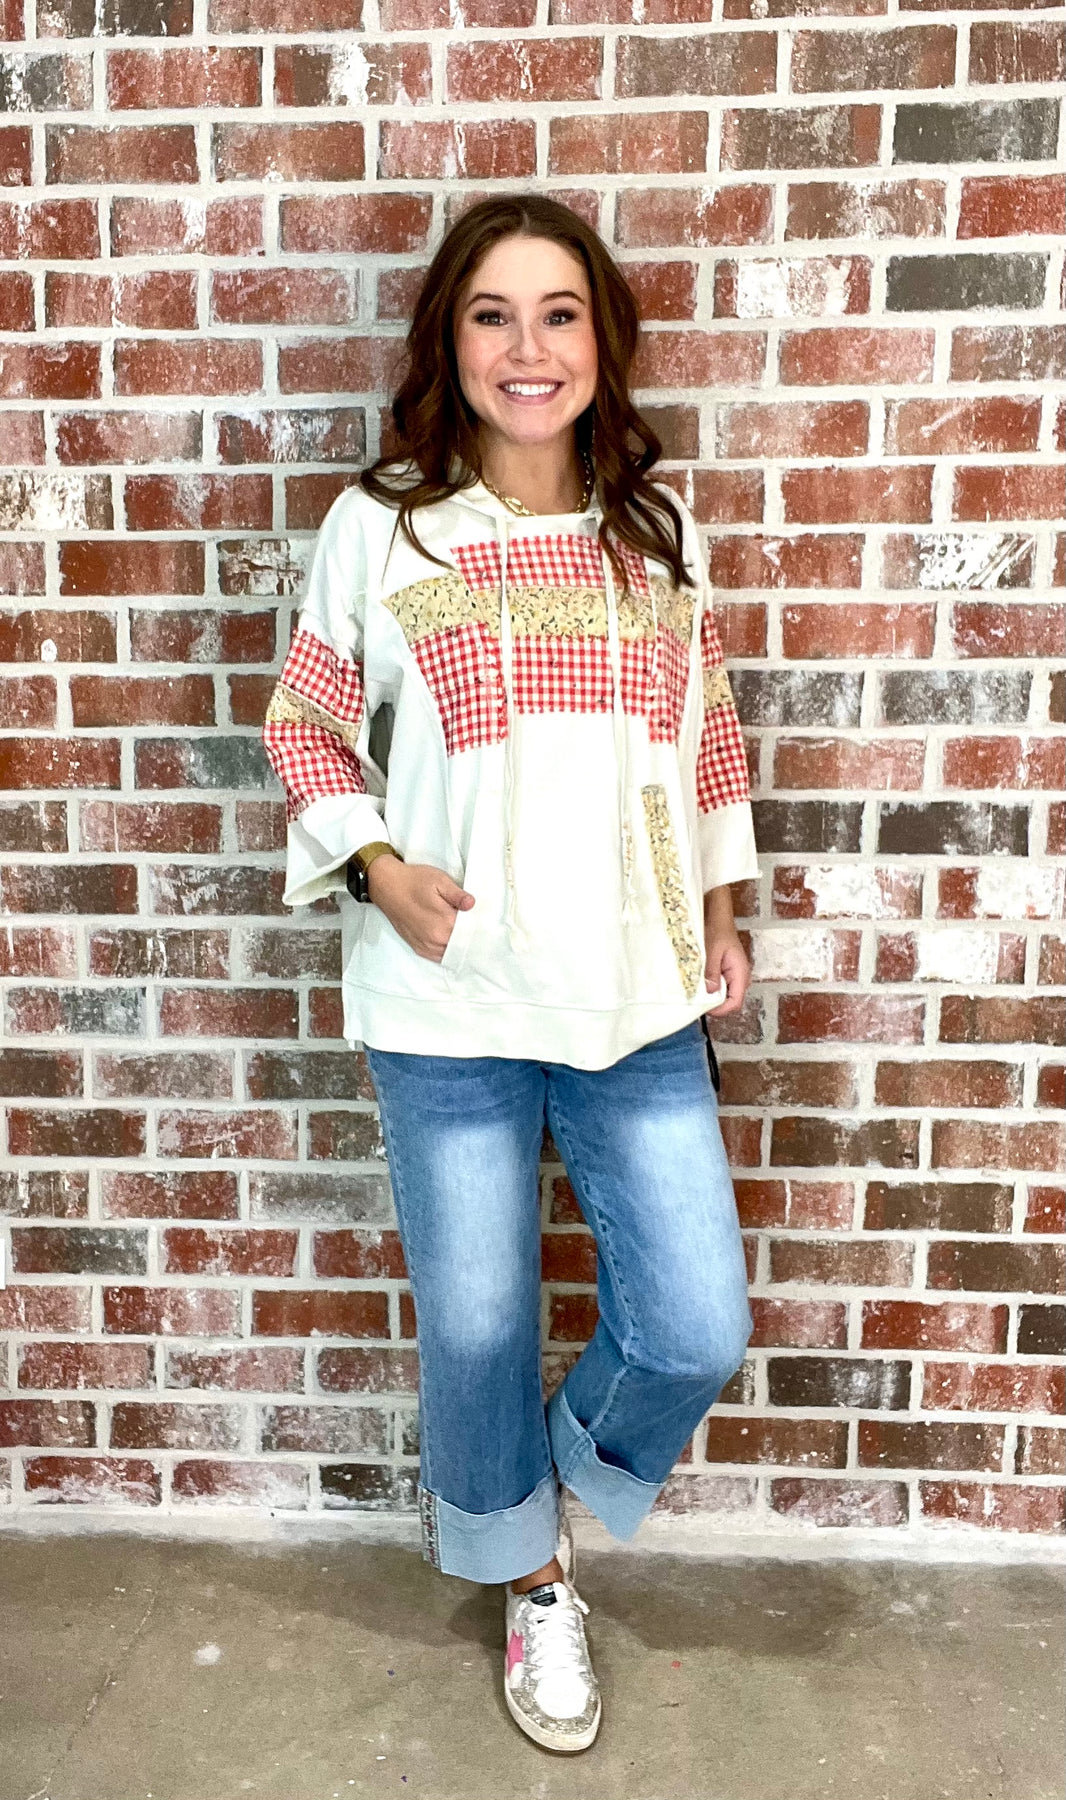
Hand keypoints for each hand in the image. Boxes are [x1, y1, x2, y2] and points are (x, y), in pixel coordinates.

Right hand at [366, 856, 474, 961]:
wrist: (387, 886)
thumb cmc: (413, 881)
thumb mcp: (439, 880)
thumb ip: (457, 895)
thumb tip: (472, 905)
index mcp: (445, 922)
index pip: (471, 931)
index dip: (479, 925)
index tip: (483, 919)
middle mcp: (436, 938)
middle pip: (463, 944)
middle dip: (470, 936)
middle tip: (475, 925)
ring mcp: (426, 945)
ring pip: (451, 953)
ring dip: (458, 945)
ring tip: (463, 932)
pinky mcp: (418, 947)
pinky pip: (438, 956)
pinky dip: (446, 951)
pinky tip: (450, 941)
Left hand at [703, 884, 749, 1017]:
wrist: (717, 916)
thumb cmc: (717, 930)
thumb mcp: (711, 950)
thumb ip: (711, 971)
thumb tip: (711, 992)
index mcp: (740, 972)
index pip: (735, 1002)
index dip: (721, 1009)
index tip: (704, 1008)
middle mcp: (739, 976)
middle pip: (729, 1001)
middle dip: (714, 1004)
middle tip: (696, 1000)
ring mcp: (733, 975)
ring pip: (723, 995)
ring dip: (710, 996)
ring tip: (696, 991)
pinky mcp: (725, 972)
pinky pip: (719, 987)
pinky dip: (709, 987)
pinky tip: (699, 982)